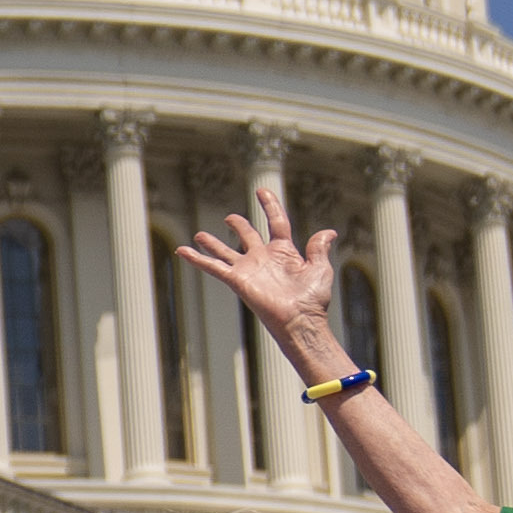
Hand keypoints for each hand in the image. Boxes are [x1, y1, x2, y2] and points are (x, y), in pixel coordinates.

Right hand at [175, 185, 352, 382]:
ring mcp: (248, 269)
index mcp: (284, 252)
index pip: (276, 223)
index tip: (261, 192)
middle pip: (247, 236)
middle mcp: (264, 258)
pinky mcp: (237, 280)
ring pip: (225, 251)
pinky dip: (197, 259)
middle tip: (230, 218)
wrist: (300, 320)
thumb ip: (319, 249)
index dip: (269, 206)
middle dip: (239, 225)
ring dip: (212, 243)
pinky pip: (213, 266)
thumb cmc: (313, 299)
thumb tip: (329, 232)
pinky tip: (182, 251)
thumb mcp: (320, 268)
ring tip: (199, 235)